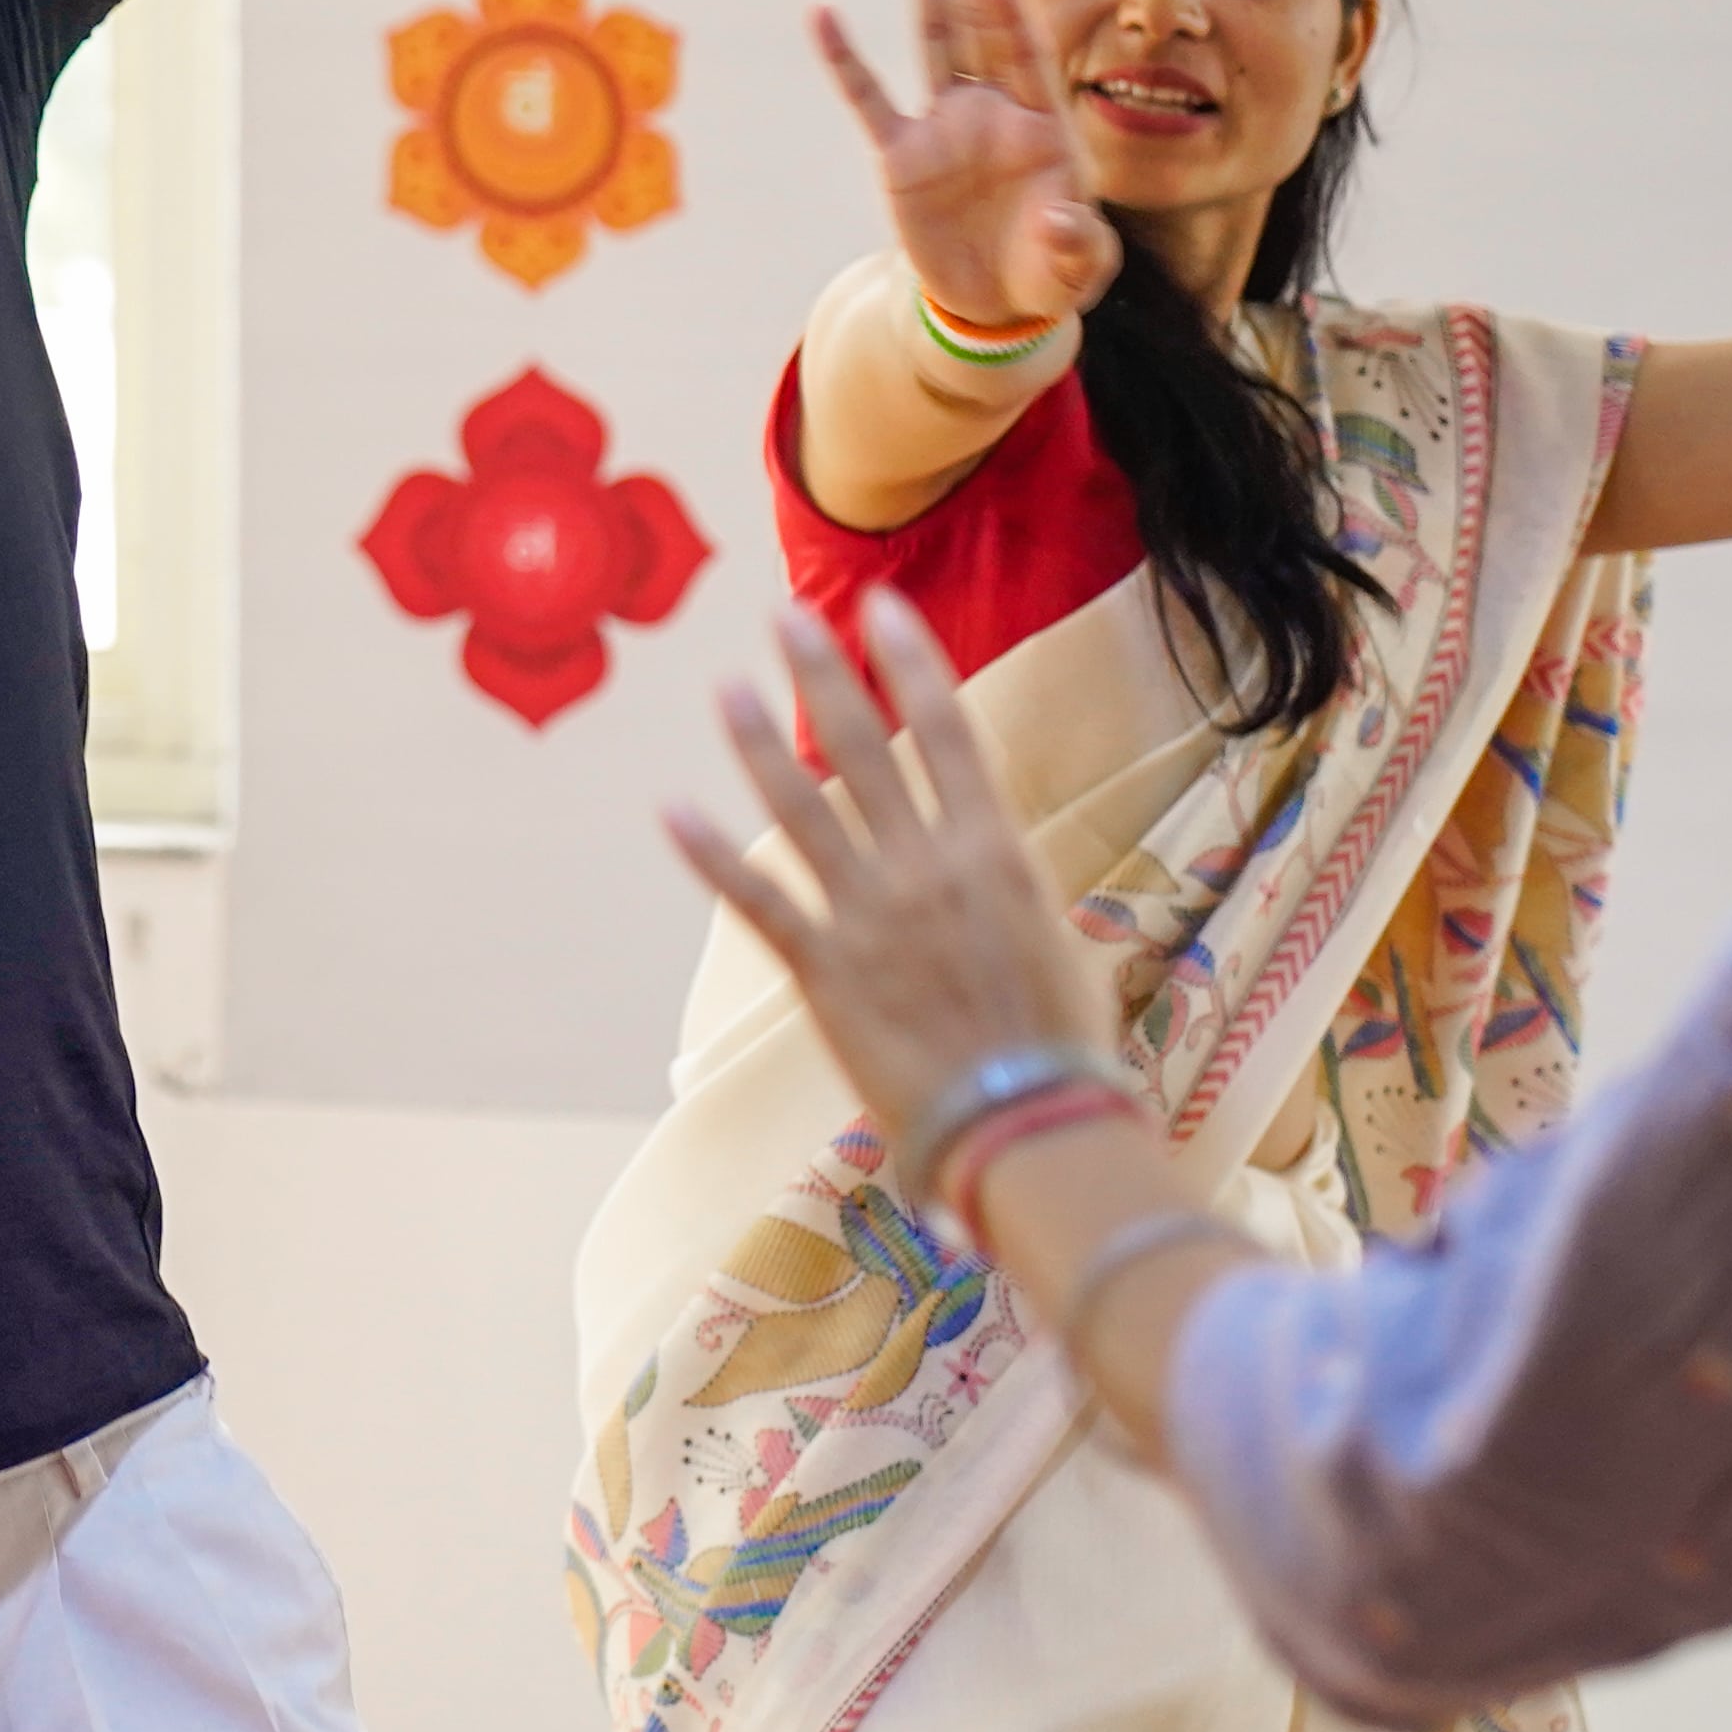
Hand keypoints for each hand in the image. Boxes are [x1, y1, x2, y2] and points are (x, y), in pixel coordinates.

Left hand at [661, 596, 1104, 1144]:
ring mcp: (868, 914)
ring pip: (800, 807)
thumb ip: (1000, 887)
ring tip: (727, 687)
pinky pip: (756, 901)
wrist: (1025, 1125)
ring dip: (758, 743)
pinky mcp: (823, 970)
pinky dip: (710, 855)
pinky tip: (673, 810)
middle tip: (785, 614)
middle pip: (864, 749)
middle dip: (823, 674)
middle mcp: (925, 867)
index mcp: (994, 852)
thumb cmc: (1058, 1045)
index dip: (912, 664)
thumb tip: (985, 857)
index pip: (948, 732)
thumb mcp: (1047, 940)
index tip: (882, 606)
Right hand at [812, 0, 1121, 334]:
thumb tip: (1060, 220)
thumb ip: (1076, 243)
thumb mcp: (1077, 266)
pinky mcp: (902, 156)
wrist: (997, 302)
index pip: (1025, 56)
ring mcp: (944, 126)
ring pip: (933, 39)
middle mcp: (994, 109)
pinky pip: (868, 99)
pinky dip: (844, 60)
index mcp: (1043, 124)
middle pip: (981, 23)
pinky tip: (822, 14)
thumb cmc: (1049, 272)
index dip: (1008, 13)